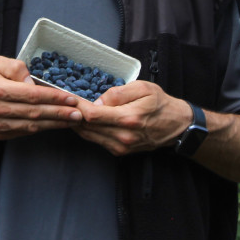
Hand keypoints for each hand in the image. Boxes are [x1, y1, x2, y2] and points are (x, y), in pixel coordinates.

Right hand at [0, 56, 83, 139]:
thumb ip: (15, 67)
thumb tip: (32, 81)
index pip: (32, 94)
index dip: (53, 97)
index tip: (71, 98)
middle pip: (35, 113)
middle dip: (59, 113)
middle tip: (79, 113)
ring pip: (32, 126)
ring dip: (54, 124)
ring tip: (72, 120)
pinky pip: (24, 132)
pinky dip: (42, 129)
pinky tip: (55, 124)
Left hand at [72, 80, 191, 155]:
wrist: (177, 125)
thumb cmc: (160, 103)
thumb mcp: (143, 88)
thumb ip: (118, 93)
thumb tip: (97, 102)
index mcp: (128, 118)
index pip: (92, 115)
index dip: (76, 105)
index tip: (66, 96)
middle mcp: (123, 136)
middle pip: (87, 126)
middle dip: (72, 114)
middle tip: (62, 102)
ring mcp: (121, 146)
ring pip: (88, 135)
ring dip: (76, 123)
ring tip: (67, 110)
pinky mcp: (120, 151)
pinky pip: (96, 140)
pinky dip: (87, 130)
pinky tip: (82, 120)